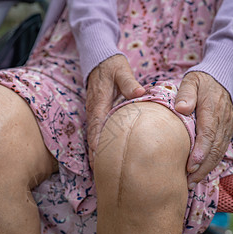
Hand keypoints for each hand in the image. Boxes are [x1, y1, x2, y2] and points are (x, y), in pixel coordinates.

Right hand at [86, 54, 144, 168]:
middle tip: (101, 174)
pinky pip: (97, 131)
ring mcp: (95, 112)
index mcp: (99, 103)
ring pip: (94, 136)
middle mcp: (94, 110)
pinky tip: (105, 155)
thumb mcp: (121, 70)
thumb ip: (129, 82)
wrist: (99, 59)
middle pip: (92, 137)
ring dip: (96, 152)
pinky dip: (99, 144)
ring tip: (102, 171)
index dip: (97, 144)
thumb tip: (140, 93)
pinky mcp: (98, 112)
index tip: (100, 159)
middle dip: (95, 155)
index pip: (96, 127)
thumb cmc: (112, 65)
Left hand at [175, 72, 232, 188]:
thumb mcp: (192, 81)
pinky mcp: (227, 133)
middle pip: (214, 149)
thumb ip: (186, 93)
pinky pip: (220, 151)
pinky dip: (211, 164)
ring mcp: (226, 128)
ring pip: (219, 153)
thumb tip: (181, 108)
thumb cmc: (201, 82)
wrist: (221, 79)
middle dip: (202, 167)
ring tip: (191, 182)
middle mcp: (222, 122)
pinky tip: (199, 173)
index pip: (208, 134)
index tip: (191, 165)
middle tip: (188, 181)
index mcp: (212, 110)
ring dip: (206, 169)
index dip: (201, 151)